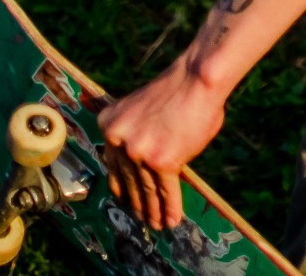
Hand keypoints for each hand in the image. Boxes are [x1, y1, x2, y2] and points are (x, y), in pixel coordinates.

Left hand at [98, 58, 227, 229]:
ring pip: (147, 189)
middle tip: (141, 218)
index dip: (120, 186)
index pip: (113, 165)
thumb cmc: (177, 90)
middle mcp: (119, 142)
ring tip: (157, 224)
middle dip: (136, 203)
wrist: (197, 80)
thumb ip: (134, 133)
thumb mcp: (139, 107)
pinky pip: (166, 190)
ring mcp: (139, 153)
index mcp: (108, 125)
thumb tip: (140, 159)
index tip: (123, 199)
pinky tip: (172, 219)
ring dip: (153, 210)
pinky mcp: (163, 162)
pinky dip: (170, 207)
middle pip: (129, 180)